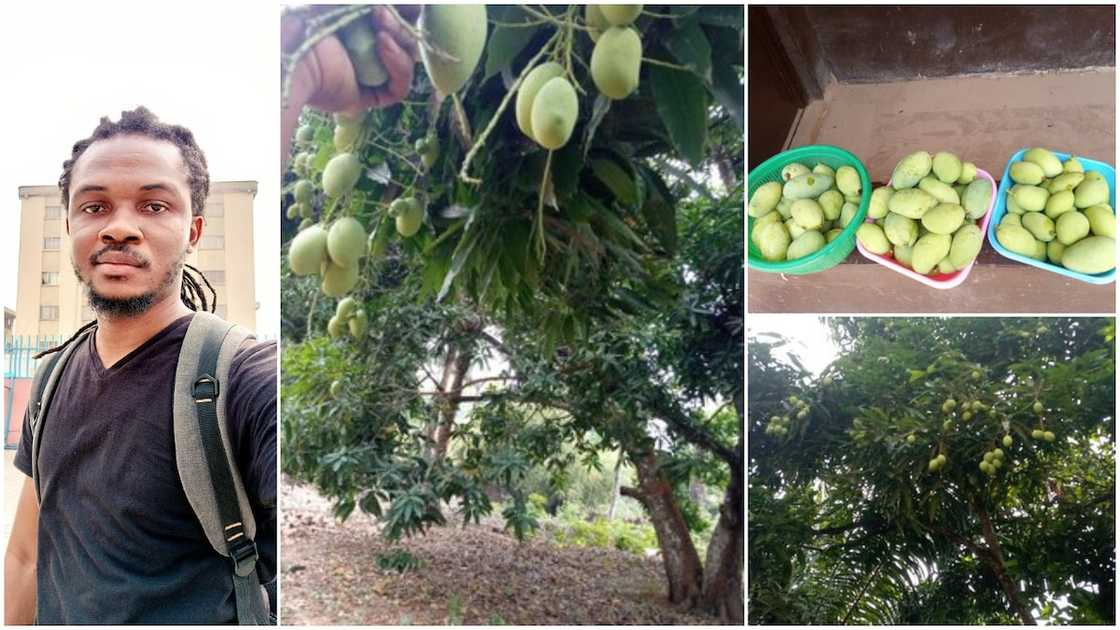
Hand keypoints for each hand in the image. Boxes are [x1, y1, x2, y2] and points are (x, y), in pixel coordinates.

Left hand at [283, 6, 419, 111]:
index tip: (408, 4)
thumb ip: (371, 1)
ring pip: (406, 62)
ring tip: (380, 30)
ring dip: (399, 41)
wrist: (294, 55)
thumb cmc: (311, 23)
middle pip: (404, 41)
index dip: (405, 13)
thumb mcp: (344, 4)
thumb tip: (412, 2)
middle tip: (381, 12)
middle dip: (398, 24)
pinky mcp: (368, 97)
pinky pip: (398, 88)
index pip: (393, 24)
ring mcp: (367, 75)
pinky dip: (398, 67)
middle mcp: (364, 51)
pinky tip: (383, 46)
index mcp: (356, 27)